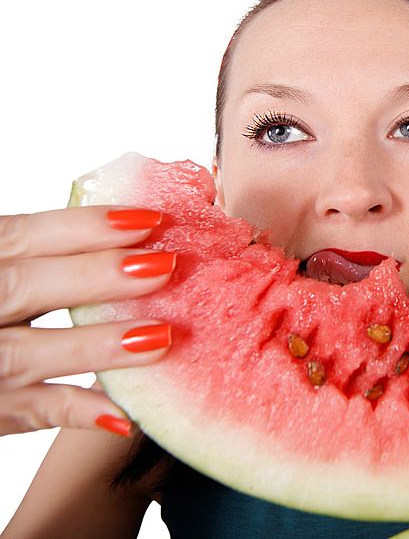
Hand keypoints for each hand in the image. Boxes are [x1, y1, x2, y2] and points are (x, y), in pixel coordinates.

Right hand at [0, 206, 175, 436]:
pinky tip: (124, 412)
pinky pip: (28, 413)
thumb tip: (132, 233)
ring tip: (160, 337)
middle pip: (21, 287)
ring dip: (93, 345)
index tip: (147, 220)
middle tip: (163, 267)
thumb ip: (34, 260)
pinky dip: (75, 410)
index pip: (19, 236)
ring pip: (22, 353)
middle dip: (94, 276)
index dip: (82, 226)